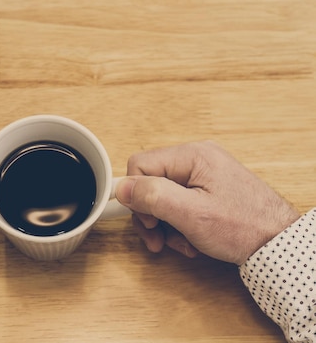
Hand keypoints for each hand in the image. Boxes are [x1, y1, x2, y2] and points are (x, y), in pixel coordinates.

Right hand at [115, 141, 299, 264]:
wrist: (280, 244)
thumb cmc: (245, 228)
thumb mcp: (191, 214)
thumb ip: (152, 197)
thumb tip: (121, 187)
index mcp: (192, 156)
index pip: (140, 164)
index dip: (136, 195)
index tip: (146, 220)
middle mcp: (196, 160)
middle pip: (150, 182)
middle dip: (151, 215)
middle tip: (158, 238)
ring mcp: (203, 175)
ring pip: (162, 196)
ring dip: (165, 225)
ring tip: (180, 243)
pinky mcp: (208, 190)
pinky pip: (179, 203)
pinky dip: (179, 225)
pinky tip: (191, 240)